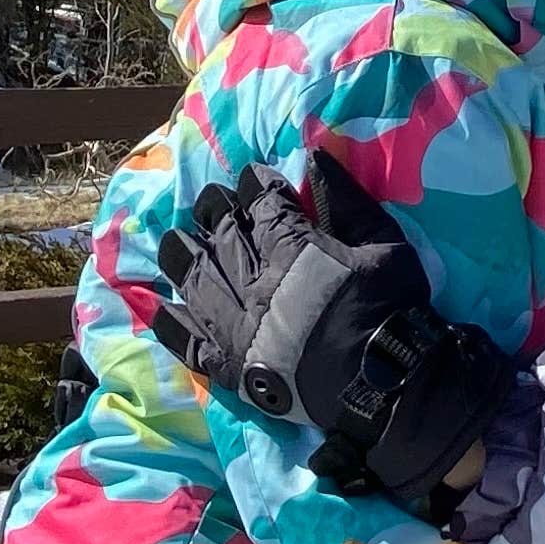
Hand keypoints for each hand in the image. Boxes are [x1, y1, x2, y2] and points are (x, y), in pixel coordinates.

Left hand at [155, 160, 511, 520]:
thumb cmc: (392, 310)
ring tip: (173, 241)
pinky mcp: (231, 365)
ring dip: (180, 255)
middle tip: (208, 202)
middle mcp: (256, 283)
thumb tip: (316, 157)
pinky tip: (152, 304)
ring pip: (195, 280)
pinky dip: (167, 322)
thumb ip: (348, 201)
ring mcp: (238, 326)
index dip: (252, 183)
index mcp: (294, 250)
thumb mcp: (384, 245)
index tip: (250, 177)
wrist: (387, 386)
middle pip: (221, 236)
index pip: (261, 203)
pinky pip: (188, 340)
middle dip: (213, 210)